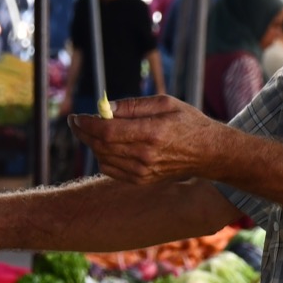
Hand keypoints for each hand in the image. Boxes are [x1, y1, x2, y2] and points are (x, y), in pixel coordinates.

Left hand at [68, 95, 223, 184]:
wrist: (208, 152)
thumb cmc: (187, 121)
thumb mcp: (164, 103)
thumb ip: (132, 105)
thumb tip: (104, 107)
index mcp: (152, 132)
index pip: (107, 131)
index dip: (86, 124)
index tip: (76, 117)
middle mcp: (146, 155)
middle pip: (101, 145)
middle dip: (83, 132)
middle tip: (75, 121)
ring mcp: (143, 171)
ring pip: (103, 158)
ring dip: (91, 144)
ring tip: (91, 130)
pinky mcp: (142, 180)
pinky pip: (111, 170)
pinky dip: (102, 156)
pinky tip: (105, 145)